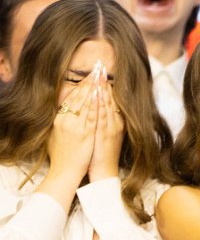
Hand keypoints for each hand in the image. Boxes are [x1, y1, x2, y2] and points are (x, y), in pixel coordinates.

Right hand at [48, 63, 100, 182]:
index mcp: (60, 120)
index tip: (89, 75)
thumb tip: (68, 110)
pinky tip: (100, 94)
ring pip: (86, 103)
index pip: (71, 98)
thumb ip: (64, 121)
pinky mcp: (84, 133)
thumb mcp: (60, 135)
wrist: (65, 171)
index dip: (81, 85)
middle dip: (89, 81)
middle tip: (97, 68)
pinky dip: (96, 103)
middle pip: (79, 96)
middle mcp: (66, 120)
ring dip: (94, 88)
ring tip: (100, 75)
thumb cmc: (64, 155)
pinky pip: (91, 115)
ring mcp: (76, 126)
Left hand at [88, 67, 124, 181]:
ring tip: (98, 74)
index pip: (112, 98)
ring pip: (107, 103)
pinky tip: (97, 93)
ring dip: (103, 88)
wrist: (103, 171)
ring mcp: (111, 127)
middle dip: (104, 81)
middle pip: (110, 97)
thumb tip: (96, 107)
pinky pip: (103, 115)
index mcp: (116, 121)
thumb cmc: (101, 154)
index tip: (101, 70)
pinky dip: (101, 103)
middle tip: (100, 65)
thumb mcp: (105, 135)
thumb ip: (103, 120)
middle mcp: (115, 122)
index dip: (106, 83)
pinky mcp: (106, 133)